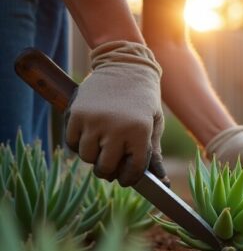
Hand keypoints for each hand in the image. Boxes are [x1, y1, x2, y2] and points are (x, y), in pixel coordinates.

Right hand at [65, 41, 165, 185]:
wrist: (126, 66)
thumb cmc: (144, 100)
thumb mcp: (154, 124)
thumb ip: (153, 154)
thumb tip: (163, 183)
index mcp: (140, 132)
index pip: (132, 170)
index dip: (129, 178)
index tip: (126, 177)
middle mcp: (116, 128)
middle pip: (105, 168)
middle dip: (108, 170)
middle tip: (111, 165)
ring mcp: (94, 121)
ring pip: (86, 157)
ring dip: (93, 156)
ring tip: (102, 146)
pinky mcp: (76, 114)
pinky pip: (72, 143)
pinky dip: (78, 144)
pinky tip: (90, 135)